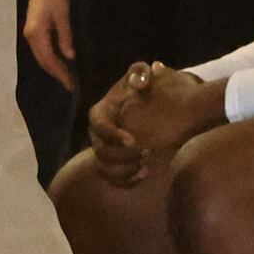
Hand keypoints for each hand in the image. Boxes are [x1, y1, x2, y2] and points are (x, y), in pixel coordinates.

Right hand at [22, 0, 74, 85]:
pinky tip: (60, 61)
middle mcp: (30, 36)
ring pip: (41, 56)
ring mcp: (30, 33)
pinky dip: (50, 58)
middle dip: (56, 73)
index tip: (71, 84)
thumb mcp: (63, 15)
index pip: (48, 59)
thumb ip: (65, 37)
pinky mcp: (34, 29)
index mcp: (37, 33)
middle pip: (42, 60)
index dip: (60, 73)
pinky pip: (41, 49)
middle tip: (70, 84)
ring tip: (66, 76)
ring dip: (53, 67)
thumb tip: (69, 56)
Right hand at [89, 62, 220, 186]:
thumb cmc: (147, 90)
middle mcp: (98, 133)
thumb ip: (140, 73)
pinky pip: (114, 178)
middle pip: (99, 150)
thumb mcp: (143, 76)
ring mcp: (105, 149)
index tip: (134, 140)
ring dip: (123, 170)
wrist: (156, 104)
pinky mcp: (115, 163)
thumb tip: (139, 82)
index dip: (112, 134)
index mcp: (100, 112)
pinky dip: (126, 180)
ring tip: (146, 165)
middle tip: (146, 153)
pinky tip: (145, 174)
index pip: (98, 124)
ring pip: (104, 167)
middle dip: (121, 155)